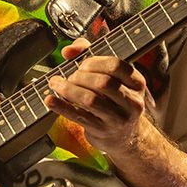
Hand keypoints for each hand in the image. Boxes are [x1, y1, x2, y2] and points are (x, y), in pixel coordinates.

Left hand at [44, 37, 149, 154]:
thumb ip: (89, 55)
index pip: (117, 66)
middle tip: (70, 77)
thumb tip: (68, 50)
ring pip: (90, 100)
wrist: (124, 136)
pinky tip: (50, 100)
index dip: (95, 62)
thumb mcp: (109, 76)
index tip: (82, 64)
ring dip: (68, 89)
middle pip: (103, 83)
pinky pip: (79, 117)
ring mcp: (118, 119)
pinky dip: (61, 106)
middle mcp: (132, 102)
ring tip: (57, 84)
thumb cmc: (113, 99)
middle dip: (80, 77)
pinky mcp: (102, 131)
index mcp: (137, 83)